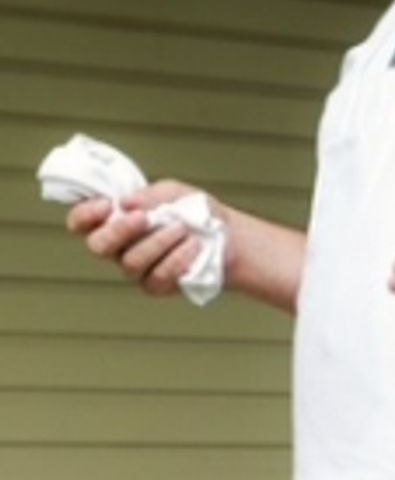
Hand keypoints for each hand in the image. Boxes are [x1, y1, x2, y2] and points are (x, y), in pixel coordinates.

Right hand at [68, 181, 202, 297]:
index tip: (108, 204)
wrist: (229, 237)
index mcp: (114, 220)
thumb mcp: (175, 193)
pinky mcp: (155, 286)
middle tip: (144, 218)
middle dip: (118, 231)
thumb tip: (127, 203)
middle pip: (98, 246)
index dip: (85, 215)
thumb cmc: (195, 212)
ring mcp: (135, 269)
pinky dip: (177, 258)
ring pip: (130, 262)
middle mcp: (118, 248)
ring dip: (158, 241)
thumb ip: (151, 195)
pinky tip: (193, 246)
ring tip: (183, 228)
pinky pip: (157, 277)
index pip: (81, 222)